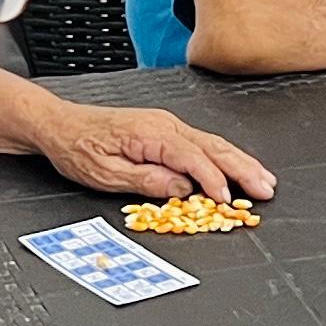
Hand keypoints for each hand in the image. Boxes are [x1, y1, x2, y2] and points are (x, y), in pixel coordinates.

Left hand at [39, 100, 276, 205]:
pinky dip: (225, 156)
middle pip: (214, 147)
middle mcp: (165, 125)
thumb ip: (147, 181)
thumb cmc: (77, 148)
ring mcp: (168, 125)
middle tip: (266, 188)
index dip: (214, 181)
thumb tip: (181, 189)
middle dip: (243, 168)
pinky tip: (238, 165)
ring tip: (263, 178)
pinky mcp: (166, 130)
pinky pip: (203, 143)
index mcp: (151, 135)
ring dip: (241, 161)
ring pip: (214, 144)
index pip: (193, 158)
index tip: (228, 200)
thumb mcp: (106, 174)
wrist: (60, 125)